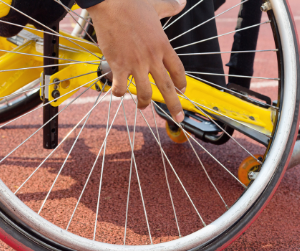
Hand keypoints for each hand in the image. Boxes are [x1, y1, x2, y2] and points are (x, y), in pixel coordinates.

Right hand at [88, 0, 186, 121]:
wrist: (111, 2)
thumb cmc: (132, 3)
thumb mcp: (156, 5)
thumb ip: (170, 7)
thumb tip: (182, 2)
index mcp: (163, 45)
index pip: (178, 71)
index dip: (181, 84)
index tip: (182, 91)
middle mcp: (152, 58)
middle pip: (167, 88)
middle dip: (174, 106)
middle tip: (179, 118)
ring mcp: (136, 64)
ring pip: (145, 93)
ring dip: (144, 103)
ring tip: (142, 106)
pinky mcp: (119, 66)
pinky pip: (121, 87)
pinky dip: (119, 93)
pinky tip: (118, 92)